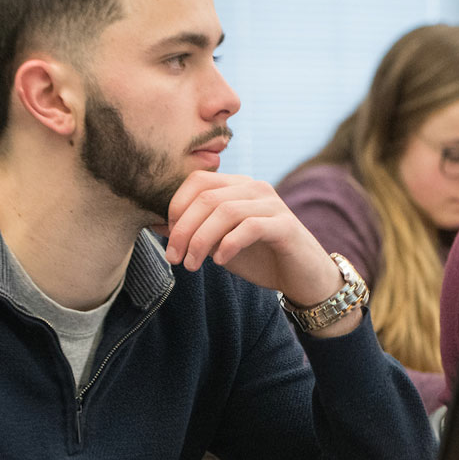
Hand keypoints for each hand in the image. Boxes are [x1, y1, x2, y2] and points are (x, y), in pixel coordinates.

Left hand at [163, 172, 350, 326]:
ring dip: (201, 240)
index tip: (169, 237)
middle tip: (174, 257)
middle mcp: (256, 188)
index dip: (177, 207)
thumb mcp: (219, 244)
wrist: (303, 279)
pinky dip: (229, 244)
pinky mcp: (285, 226)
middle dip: (184, 229)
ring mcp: (273, 205)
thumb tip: (155, 222)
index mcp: (238, 186)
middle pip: (207, 197)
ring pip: (225, 211)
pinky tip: (220, 261)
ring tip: (192, 265)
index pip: (198, 180)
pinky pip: (250, 227)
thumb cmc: (260, 258)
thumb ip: (194, 231)